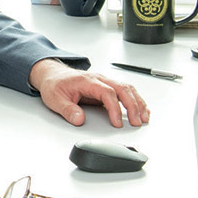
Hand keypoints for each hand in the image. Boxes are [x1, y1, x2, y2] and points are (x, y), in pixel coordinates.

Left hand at [29, 58, 149, 127]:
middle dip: (133, 105)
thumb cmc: (55, 85)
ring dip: (137, 102)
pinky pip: (125, 90)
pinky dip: (135, 99)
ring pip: (127, 88)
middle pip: (122, 88)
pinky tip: (141, 109)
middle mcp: (99, 79)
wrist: (52, 75)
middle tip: (137, 122)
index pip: (107, 93)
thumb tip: (79, 119)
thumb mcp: (55, 99)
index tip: (117, 123)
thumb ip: (68, 110)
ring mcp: (104, 81)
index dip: (115, 108)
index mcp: (87, 81)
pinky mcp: (106, 86)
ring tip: (144, 117)